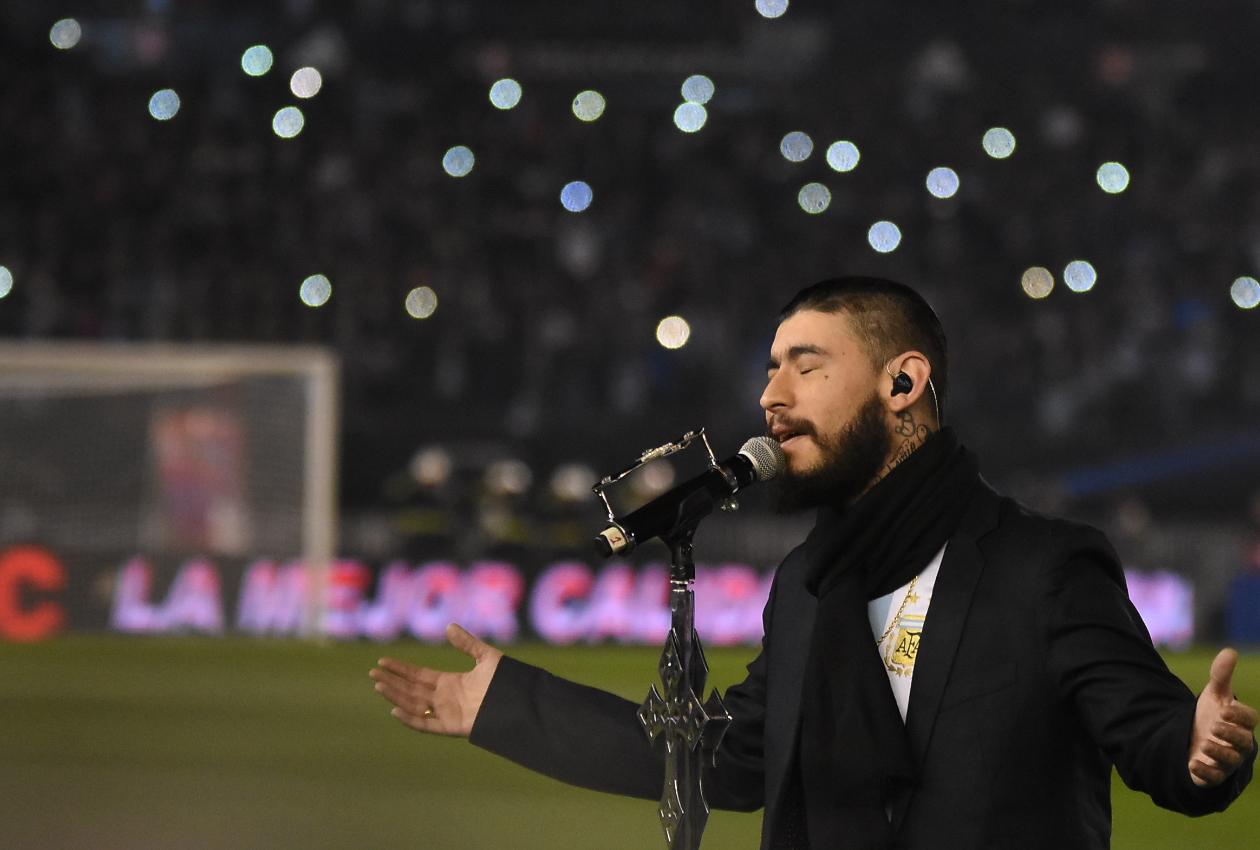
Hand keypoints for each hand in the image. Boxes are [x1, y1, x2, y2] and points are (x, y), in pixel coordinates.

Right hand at [369, 623, 502, 737]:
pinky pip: (427, 724)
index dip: (401, 669)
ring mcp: (447, 713)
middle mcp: (445, 699)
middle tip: (372, 672)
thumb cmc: (507, 682)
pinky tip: (395, 711)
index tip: (383, 661)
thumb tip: (449, 627)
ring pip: (414, 704)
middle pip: (412, 689)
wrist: (520, 704)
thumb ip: (467, 644)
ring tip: (378, 684)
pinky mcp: (452, 727)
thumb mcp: (486, 657)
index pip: (418, 675)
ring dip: (396, 696)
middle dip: (392, 681)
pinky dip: (410, 719)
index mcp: (450, 683)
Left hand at [1188, 648, 1257, 786]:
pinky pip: (1214, 778)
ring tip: (1205, 743)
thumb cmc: (1211, 716)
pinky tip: (1192, 763)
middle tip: (1214, 725)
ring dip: (1220, 753)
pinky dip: (1205, 772)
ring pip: (1231, 761)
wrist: (1194, 738)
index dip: (1240, 715)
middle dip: (1231, 734)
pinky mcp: (1212, 775)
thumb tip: (1230, 651)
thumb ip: (1221, 676)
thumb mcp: (1214, 695)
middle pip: (1244, 742)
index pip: (1250, 720)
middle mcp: (1238, 744)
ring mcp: (1226, 761)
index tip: (1225, 709)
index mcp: (1242, 724)